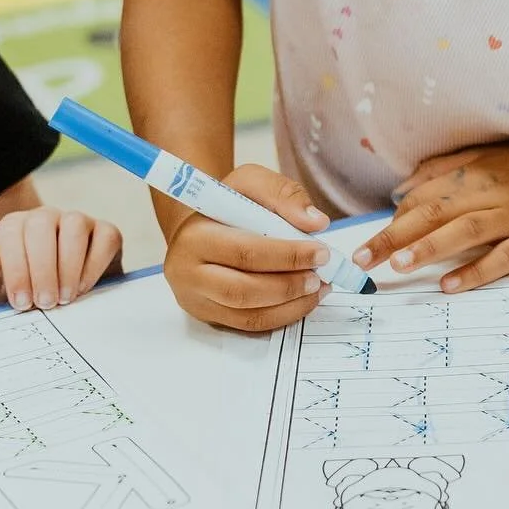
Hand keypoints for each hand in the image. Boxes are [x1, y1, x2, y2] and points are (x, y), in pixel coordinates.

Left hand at [0, 208, 123, 311]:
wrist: (50, 300)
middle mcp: (44, 218)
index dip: (16, 269)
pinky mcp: (104, 233)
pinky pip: (105, 237)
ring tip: (63, 298)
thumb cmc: (17, 292)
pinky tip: (82, 288)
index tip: (21, 302)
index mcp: (12, 227)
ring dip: (68, 266)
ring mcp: (76, 222)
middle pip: (42, 224)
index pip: (10, 234)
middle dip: (43, 268)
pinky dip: (95, 265)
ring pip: (74, 226)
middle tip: (45, 302)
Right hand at [162, 164, 333, 332]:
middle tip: (321, 278)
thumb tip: (316, 222)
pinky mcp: (206, 316)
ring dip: (290, 306)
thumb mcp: (252, 182)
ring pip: (246, 315)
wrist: (196, 226)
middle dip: (289, 286)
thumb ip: (284, 195)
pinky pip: (248, 325)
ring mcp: (194, 299)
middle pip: (242, 290)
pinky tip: (302, 301)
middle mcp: (187, 271)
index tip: (322, 253)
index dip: (287, 256)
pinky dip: (281, 317)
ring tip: (317, 290)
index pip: (245, 252)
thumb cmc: (227, 204)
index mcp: (195, 235)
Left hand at [354, 140, 508, 292]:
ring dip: (429, 248)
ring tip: (398, 266)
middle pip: (436, 213)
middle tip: (363, 260)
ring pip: (465, 232)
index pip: (425, 197)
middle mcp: (492, 191)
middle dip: (395, 237)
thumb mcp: (490, 156)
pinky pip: (502, 258)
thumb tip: (402, 189)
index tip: (366, 242)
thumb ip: (445, 169)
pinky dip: (475, 271)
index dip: (393, 220)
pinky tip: (449, 285)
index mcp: (476, 171)